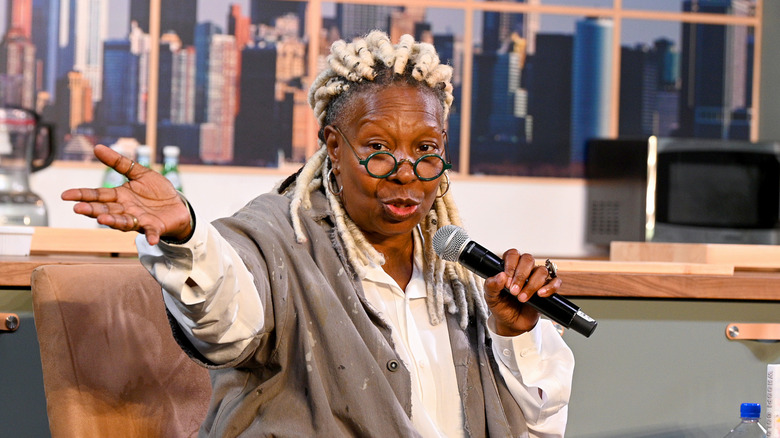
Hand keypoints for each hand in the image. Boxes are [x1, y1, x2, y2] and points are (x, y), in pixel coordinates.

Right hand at [61, 144, 191, 245]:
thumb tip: (97, 147)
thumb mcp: (140, 173)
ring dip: (113, 221)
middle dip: (92, 210)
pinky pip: (152, 232)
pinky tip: (152, 240)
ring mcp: (139, 220)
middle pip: (106, 209)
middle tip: (78, 209)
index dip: (82, 195)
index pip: (97, 195)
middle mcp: (126, 210)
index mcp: (120, 196)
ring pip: (123, 221)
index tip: (65, 195)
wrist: (178, 206)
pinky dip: (152, 236)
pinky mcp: (155, 227)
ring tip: (103, 219)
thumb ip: (119, 163)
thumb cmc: (157, 191)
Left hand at [483, 249, 561, 335]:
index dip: (510, 265)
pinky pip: (555, 281)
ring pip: (541, 270)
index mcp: (509, 267)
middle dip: (521, 275)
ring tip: (522, 298)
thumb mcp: (491, 297)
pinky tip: (540, 294)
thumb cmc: (501, 307)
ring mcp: (536, 278)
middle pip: (528, 259)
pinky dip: (550, 287)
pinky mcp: (547, 288)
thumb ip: (491, 286)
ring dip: (532, 284)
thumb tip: (500, 276)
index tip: (507, 281)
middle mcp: (524, 270)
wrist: (511, 324)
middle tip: (514, 291)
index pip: (513, 255)